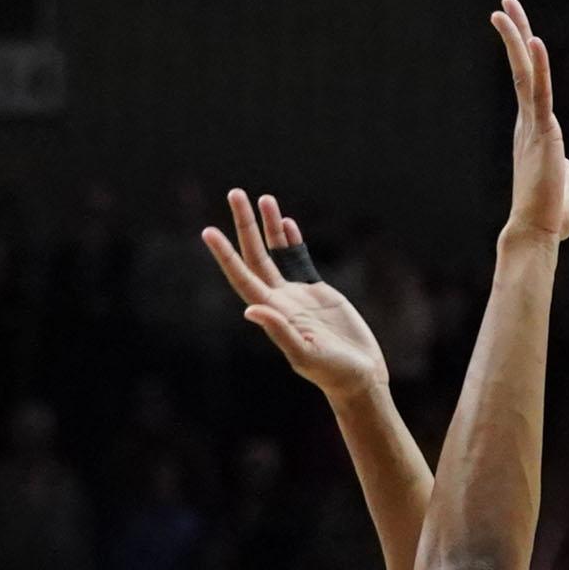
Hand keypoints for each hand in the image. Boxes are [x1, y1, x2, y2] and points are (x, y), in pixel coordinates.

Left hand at [202, 190, 386, 398]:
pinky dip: (293, 241)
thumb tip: (251, 310)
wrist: (359, 376)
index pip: (243, 277)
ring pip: (277, 252)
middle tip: (235, 193)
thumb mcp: (306, 353)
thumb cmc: (333, 371)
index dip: (225, 255)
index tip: (208, 231)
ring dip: (268, 226)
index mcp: (273, 312)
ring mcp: (297, 295)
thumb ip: (280, 331)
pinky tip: (287, 223)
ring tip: (264, 198)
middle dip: (244, 225)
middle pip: (255, 256)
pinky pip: (300, 260)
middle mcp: (280, 300)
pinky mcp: (318, 293)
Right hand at [490, 0, 568, 244]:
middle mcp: (529, 123)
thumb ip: (565, 172)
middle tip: (504, 3)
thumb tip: (567, 169)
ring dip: (516, 38)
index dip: (524, 56)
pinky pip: (540, 93)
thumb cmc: (550, 217)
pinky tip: (535, 40)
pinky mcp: (543, 133)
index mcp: (534, 132)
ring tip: (504, 6)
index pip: (530, 85)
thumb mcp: (563, 187)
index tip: (518, 30)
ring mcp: (534, 126)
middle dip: (514, 34)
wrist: (537, 233)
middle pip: (522, 69)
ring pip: (525, 73)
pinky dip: (539, 66)